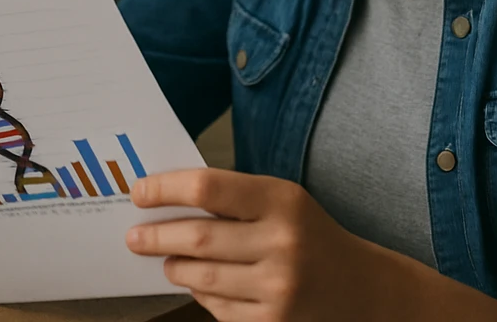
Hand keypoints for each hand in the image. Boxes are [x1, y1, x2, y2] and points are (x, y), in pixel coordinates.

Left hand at [125, 168, 402, 320]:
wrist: (362, 289)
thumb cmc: (308, 235)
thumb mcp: (281, 201)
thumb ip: (231, 198)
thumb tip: (162, 201)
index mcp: (282, 201)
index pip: (206, 188)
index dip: (164, 189)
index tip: (139, 193)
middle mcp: (281, 244)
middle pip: (196, 238)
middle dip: (155, 237)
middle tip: (134, 236)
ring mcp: (278, 289)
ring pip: (200, 277)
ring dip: (174, 267)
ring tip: (166, 260)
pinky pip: (217, 308)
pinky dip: (202, 295)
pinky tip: (202, 284)